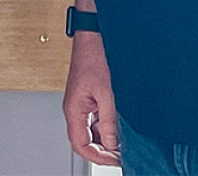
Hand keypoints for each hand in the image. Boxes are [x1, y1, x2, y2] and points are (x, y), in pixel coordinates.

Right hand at [63, 32, 119, 165]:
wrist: (94, 37)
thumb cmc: (95, 58)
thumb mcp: (107, 94)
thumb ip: (108, 121)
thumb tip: (112, 144)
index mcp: (73, 109)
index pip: (80, 144)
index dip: (98, 157)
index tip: (116, 160)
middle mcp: (75, 108)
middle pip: (85, 141)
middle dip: (103, 150)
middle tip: (123, 154)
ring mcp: (82, 104)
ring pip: (92, 131)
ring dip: (107, 139)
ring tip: (124, 140)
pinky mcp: (89, 98)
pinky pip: (96, 119)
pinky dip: (108, 127)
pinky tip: (120, 125)